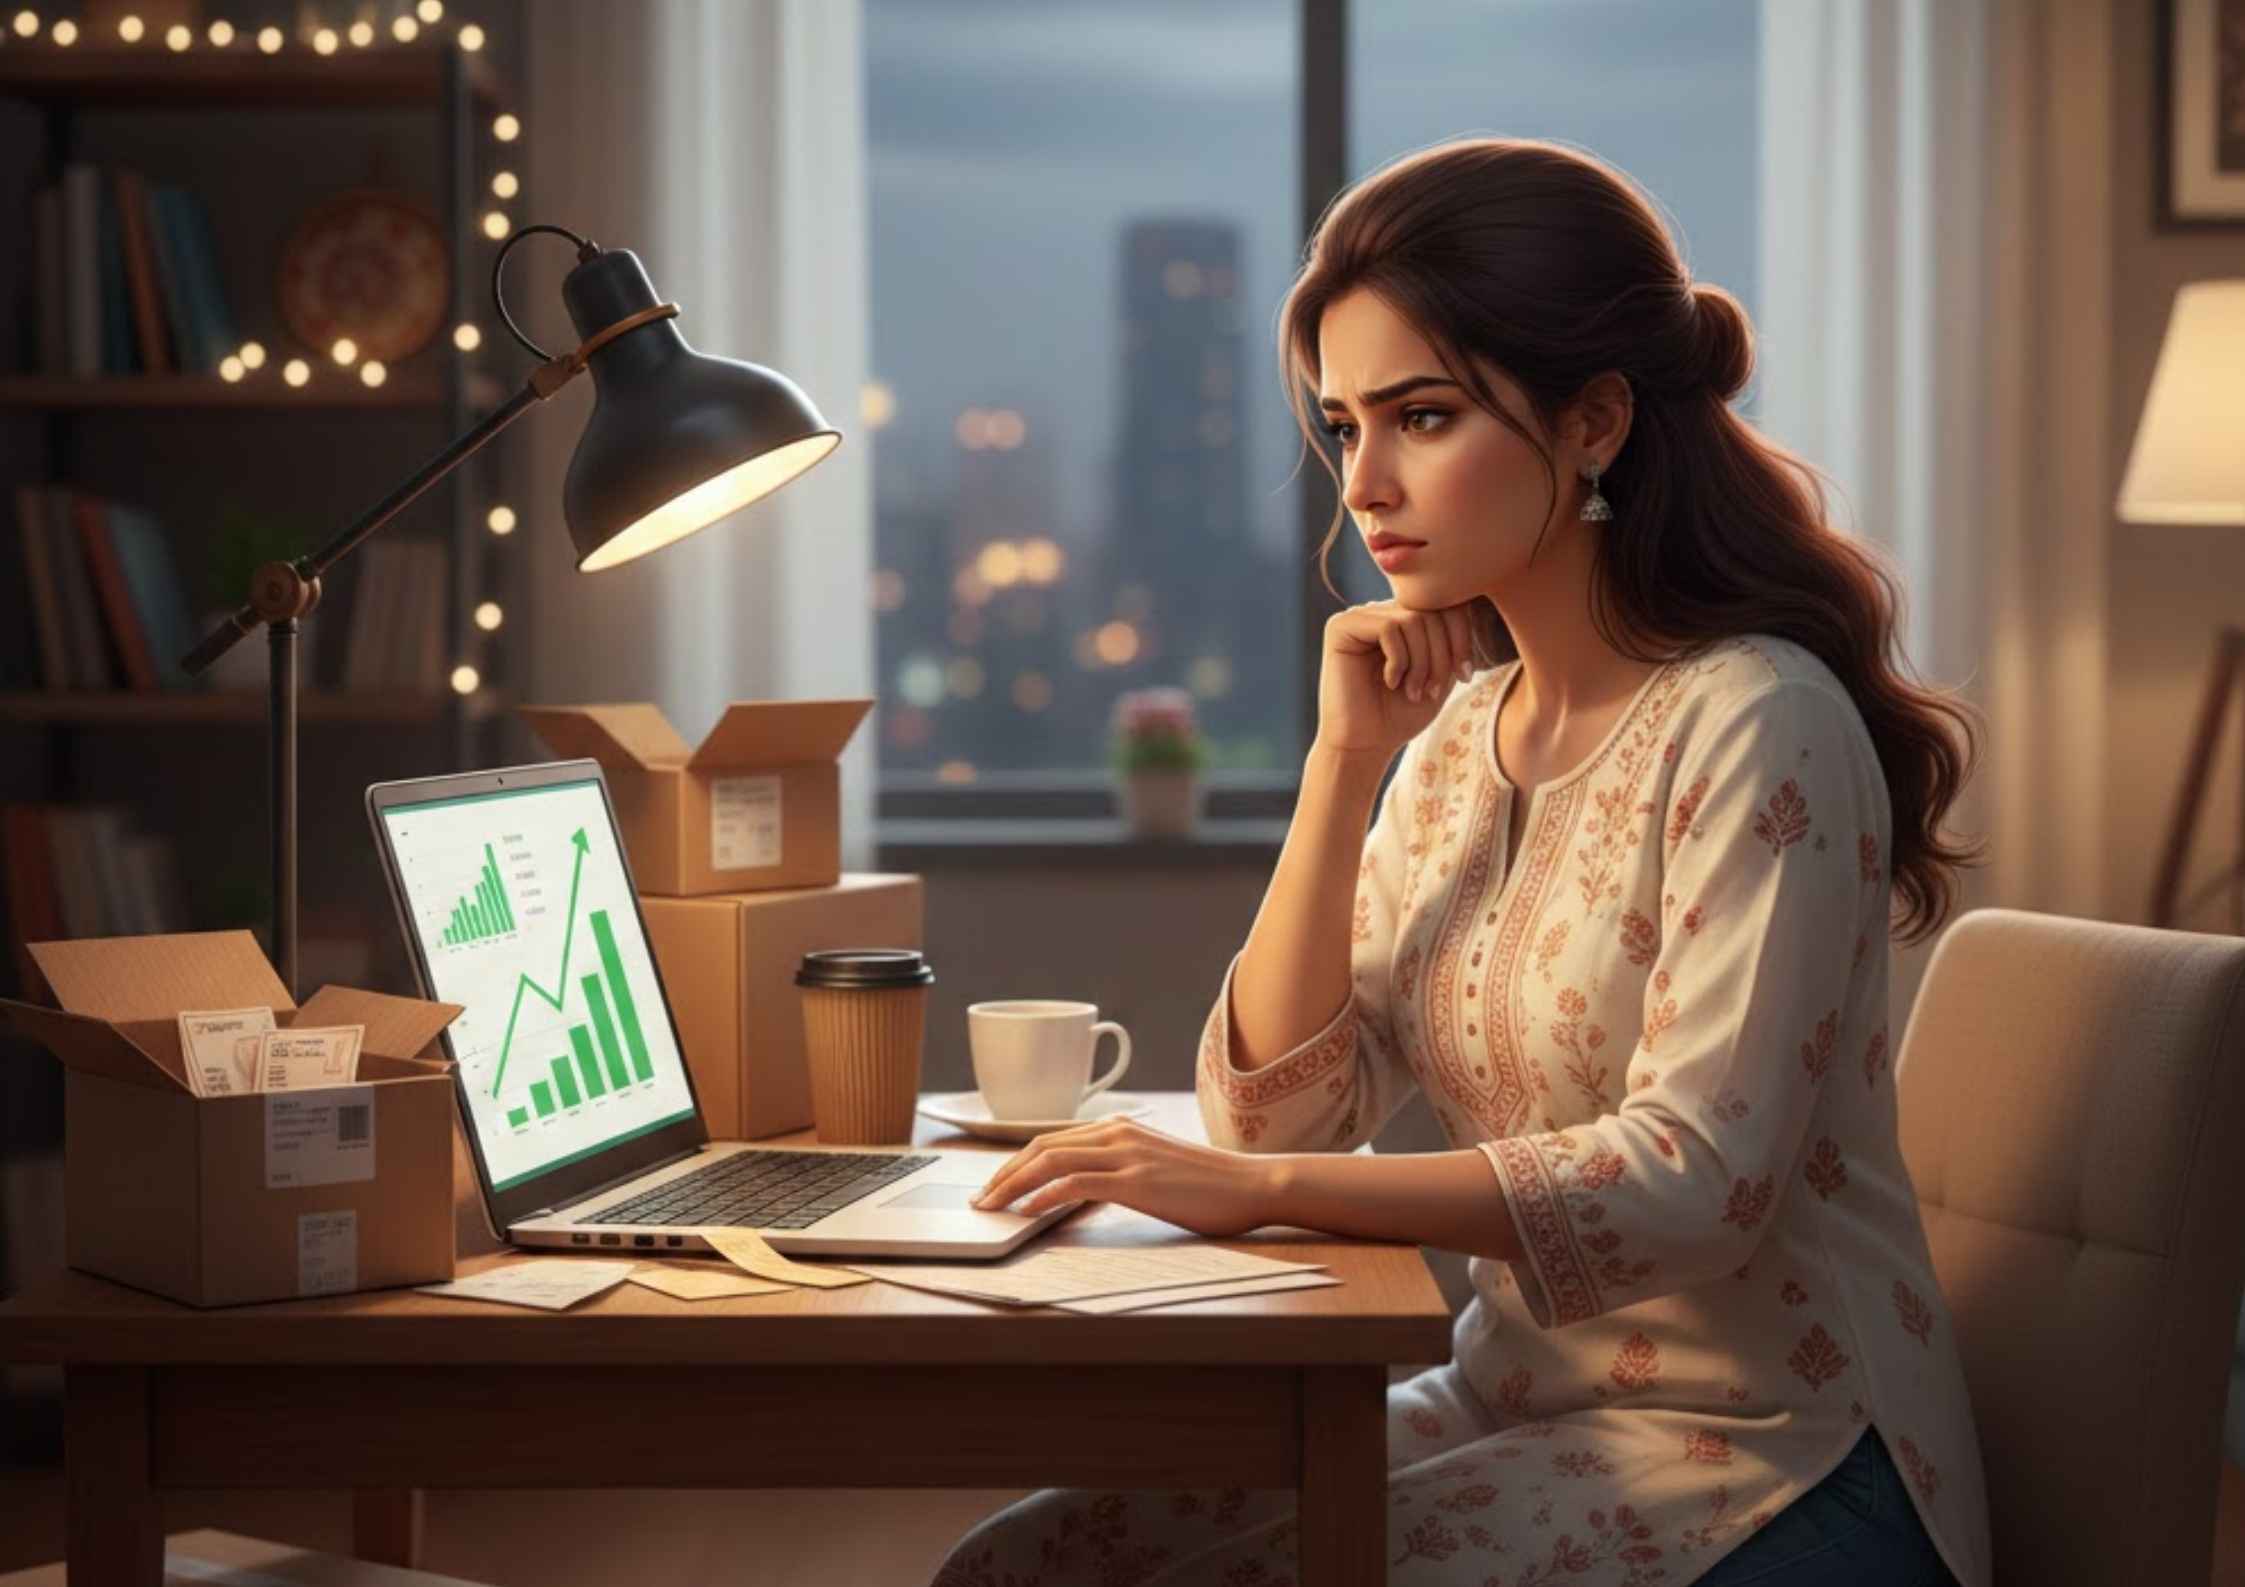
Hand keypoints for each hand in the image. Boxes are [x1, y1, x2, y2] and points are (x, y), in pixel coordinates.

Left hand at [969, 1117, 1281, 1237]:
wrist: (1252, 1184)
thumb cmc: (1209, 1185)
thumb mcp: (1154, 1170)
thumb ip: (1117, 1173)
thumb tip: (1078, 1195)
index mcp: (1119, 1128)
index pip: (1051, 1140)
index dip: (1016, 1163)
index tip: (994, 1187)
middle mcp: (1118, 1133)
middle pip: (1042, 1147)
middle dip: (1003, 1174)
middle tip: (980, 1200)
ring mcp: (1127, 1155)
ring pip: (1052, 1162)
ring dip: (1014, 1185)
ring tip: (992, 1208)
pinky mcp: (1138, 1181)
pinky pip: (1078, 1185)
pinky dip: (1045, 1197)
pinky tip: (1028, 1212)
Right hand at [1314, 598, 1483, 758]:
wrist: (1364, 744)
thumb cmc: (1401, 714)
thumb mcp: (1440, 673)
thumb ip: (1451, 639)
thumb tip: (1468, 603)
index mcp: (1403, 618)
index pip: (1445, 604)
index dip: (1462, 638)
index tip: (1465, 676)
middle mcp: (1380, 611)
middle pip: (1431, 611)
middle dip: (1442, 655)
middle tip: (1433, 691)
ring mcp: (1359, 617)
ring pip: (1412, 620)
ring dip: (1422, 662)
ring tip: (1413, 691)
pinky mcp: (1340, 627)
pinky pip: (1387, 628)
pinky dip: (1398, 660)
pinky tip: (1390, 682)